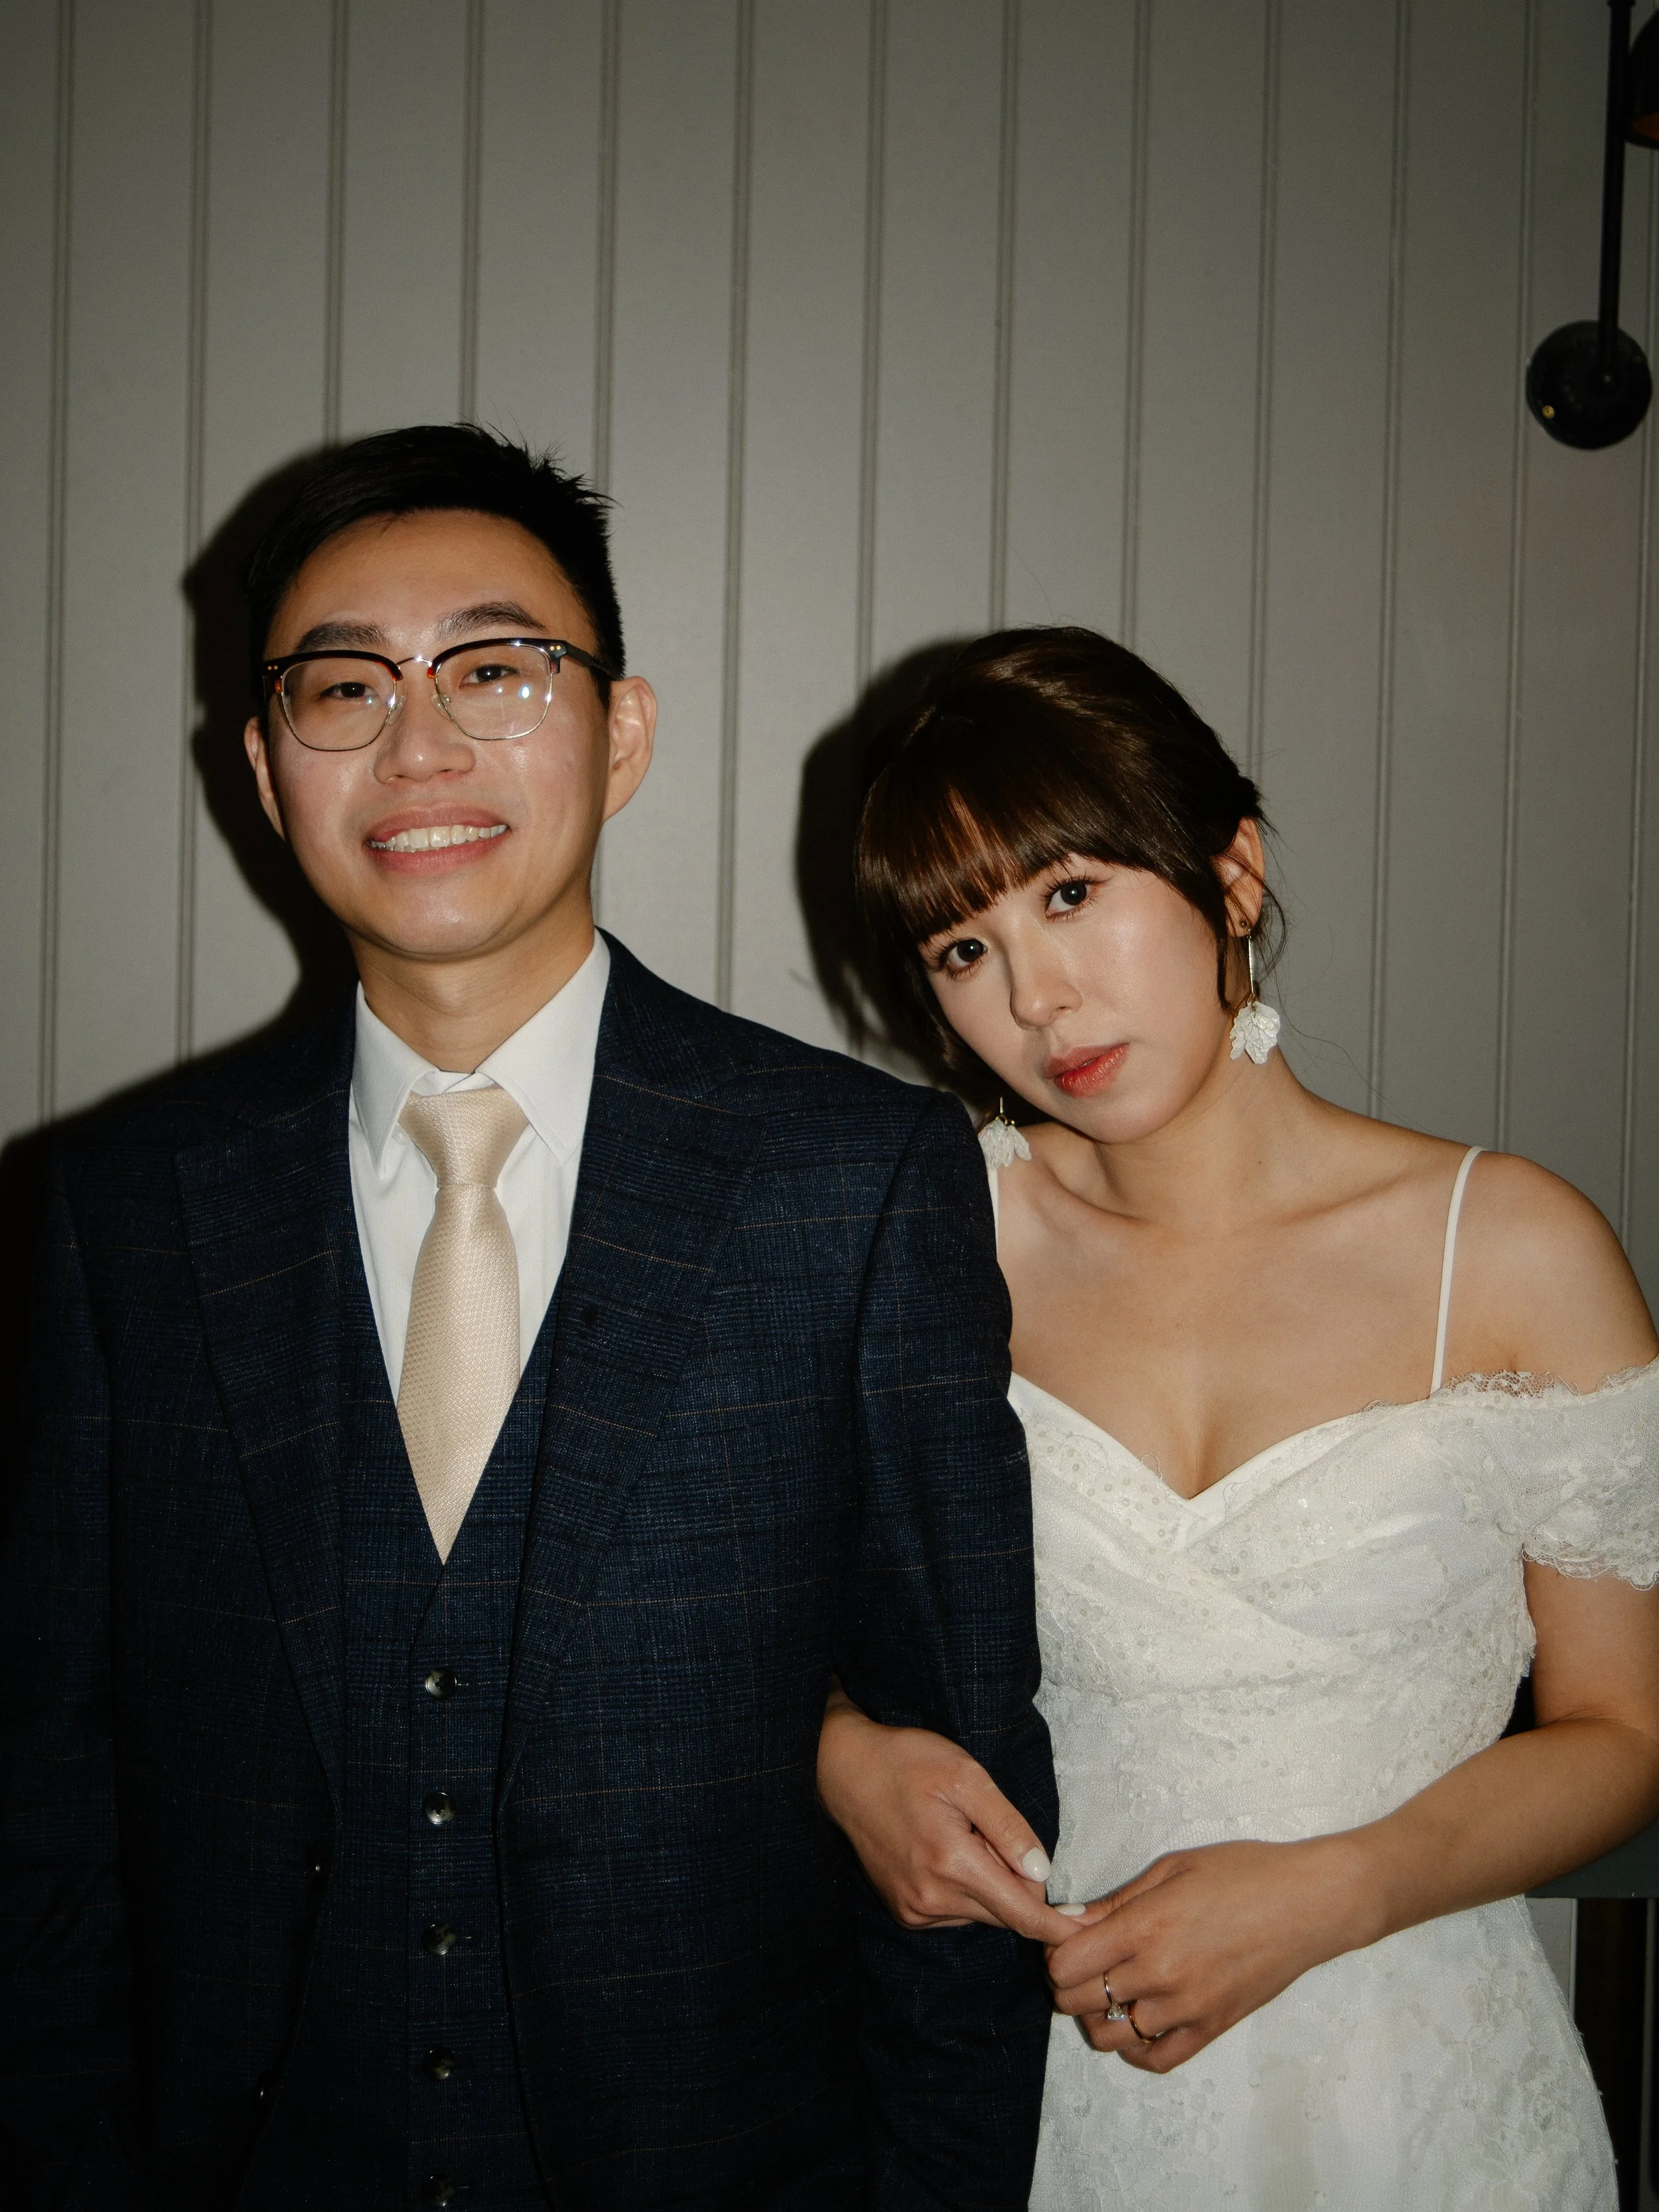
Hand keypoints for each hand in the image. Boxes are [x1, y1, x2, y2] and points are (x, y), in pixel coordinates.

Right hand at [816, 1690, 1081, 1941]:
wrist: (843, 1769)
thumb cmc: (907, 1761)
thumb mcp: (966, 1777)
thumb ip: (1008, 1827)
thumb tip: (1043, 1874)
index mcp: (951, 1863)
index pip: (1022, 1914)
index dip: (1059, 1926)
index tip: (1089, 1932)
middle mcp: (930, 1899)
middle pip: (1006, 1913)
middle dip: (1017, 1881)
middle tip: (991, 1829)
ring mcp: (914, 1909)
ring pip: (983, 1912)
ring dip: (990, 1883)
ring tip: (961, 1833)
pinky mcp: (904, 1910)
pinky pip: (957, 1911)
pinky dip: (966, 1888)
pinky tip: (946, 1849)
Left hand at [1046, 1836, 1376, 2072]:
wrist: (1308, 1904)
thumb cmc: (1243, 1873)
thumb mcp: (1171, 1868)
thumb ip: (1115, 1901)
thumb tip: (1067, 1921)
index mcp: (1146, 1927)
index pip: (1065, 1965)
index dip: (1055, 1952)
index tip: (1066, 1938)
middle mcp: (1161, 1975)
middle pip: (1077, 2002)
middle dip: (1067, 1982)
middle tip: (1084, 1960)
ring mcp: (1187, 2009)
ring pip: (1109, 2037)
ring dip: (1098, 2015)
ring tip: (1111, 1987)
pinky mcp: (1211, 2030)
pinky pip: (1155, 2059)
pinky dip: (1135, 2047)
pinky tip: (1138, 2020)